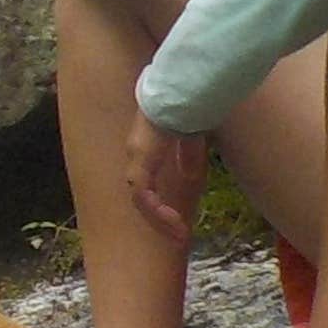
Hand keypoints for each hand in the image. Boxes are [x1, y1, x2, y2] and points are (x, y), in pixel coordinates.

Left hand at [125, 115, 208, 248]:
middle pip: (140, 194)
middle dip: (158, 218)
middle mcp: (137, 154)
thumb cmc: (188, 106)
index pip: (146, 179)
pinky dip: (157, 212)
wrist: (182, 92)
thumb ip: (188, 155)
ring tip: (178, 236)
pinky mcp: (141, 162)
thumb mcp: (191, 137)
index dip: (159, 200)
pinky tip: (174, 223)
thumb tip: (191, 176)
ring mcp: (136, 158)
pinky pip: (144, 195)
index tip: (178, 214)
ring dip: (159, 220)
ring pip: (140, 199)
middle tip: (177, 235)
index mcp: (146, 147)